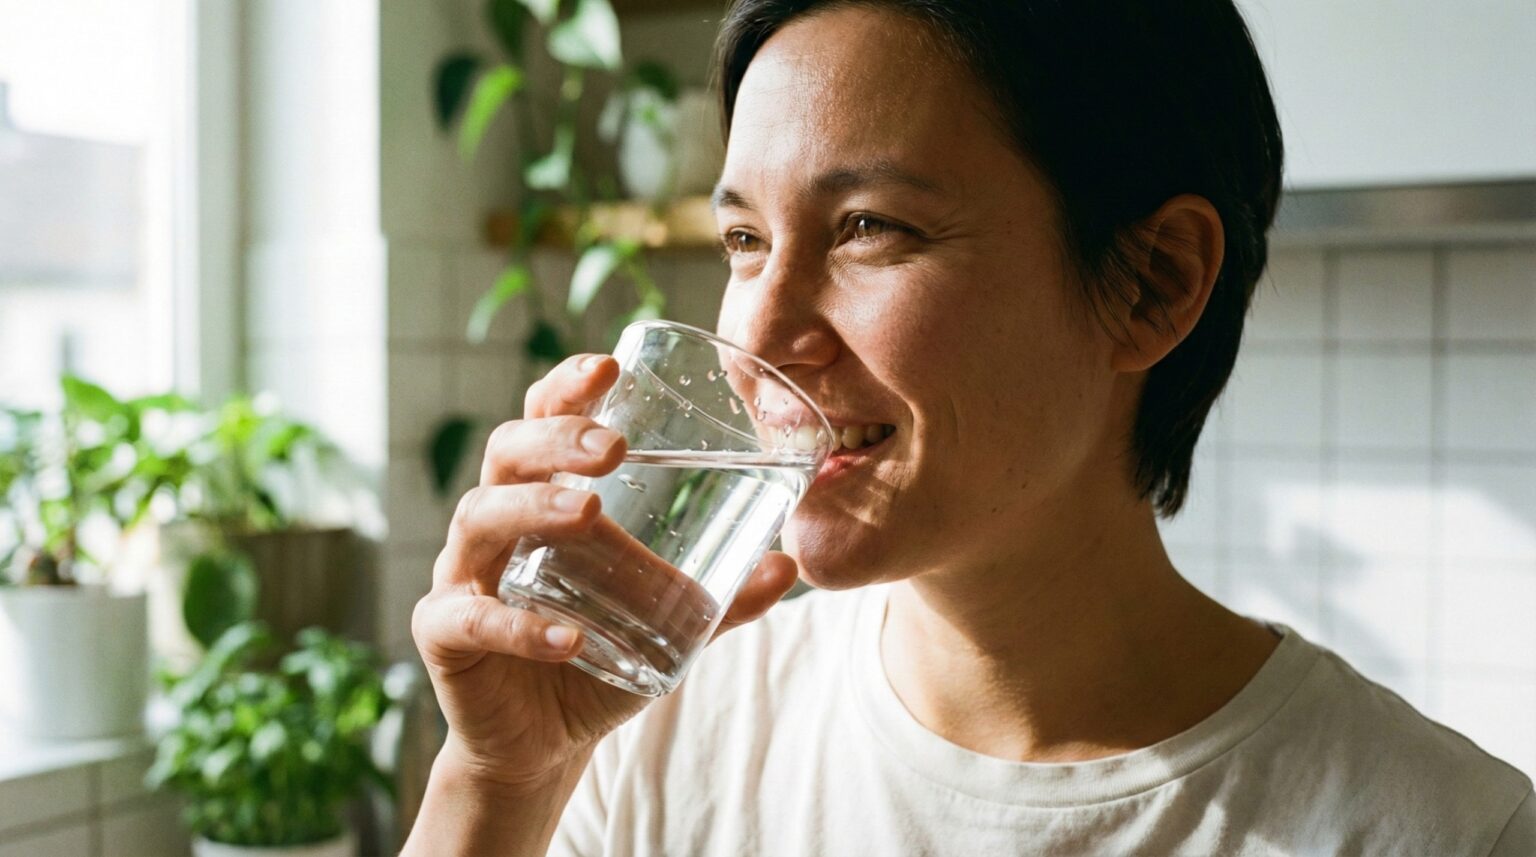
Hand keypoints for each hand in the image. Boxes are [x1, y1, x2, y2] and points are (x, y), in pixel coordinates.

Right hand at [410, 353, 800, 790]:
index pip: (542, 421)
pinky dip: (520, 626)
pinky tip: (568, 638)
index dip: (566, 388)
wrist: (541, 744)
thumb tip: (787, 566)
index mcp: (540, 498)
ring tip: (587, 512)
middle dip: (555, 438)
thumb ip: (722, 597)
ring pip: (480, 519)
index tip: (607, 364)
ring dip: (534, 507)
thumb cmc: (597, 659)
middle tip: (610, 445)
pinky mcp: (444, 635)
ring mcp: (462, 576)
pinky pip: (470, 619)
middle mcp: (496, 524)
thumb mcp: (665, 622)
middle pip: (506, 453)